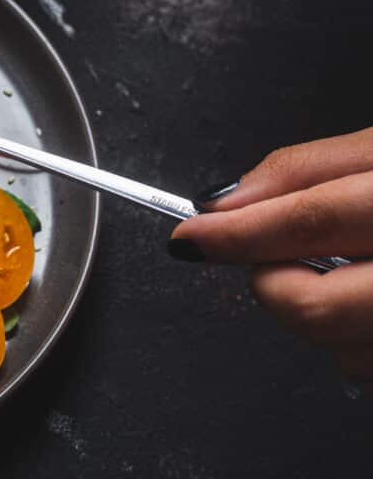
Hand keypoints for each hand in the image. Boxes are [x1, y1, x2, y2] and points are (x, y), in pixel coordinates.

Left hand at [170, 127, 372, 393]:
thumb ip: (308, 169)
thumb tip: (224, 201)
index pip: (313, 218)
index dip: (237, 231)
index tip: (189, 237)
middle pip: (314, 305)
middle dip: (271, 283)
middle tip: (273, 257)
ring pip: (339, 350)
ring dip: (318, 316)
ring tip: (356, 273)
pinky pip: (370, 373)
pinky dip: (357, 344)